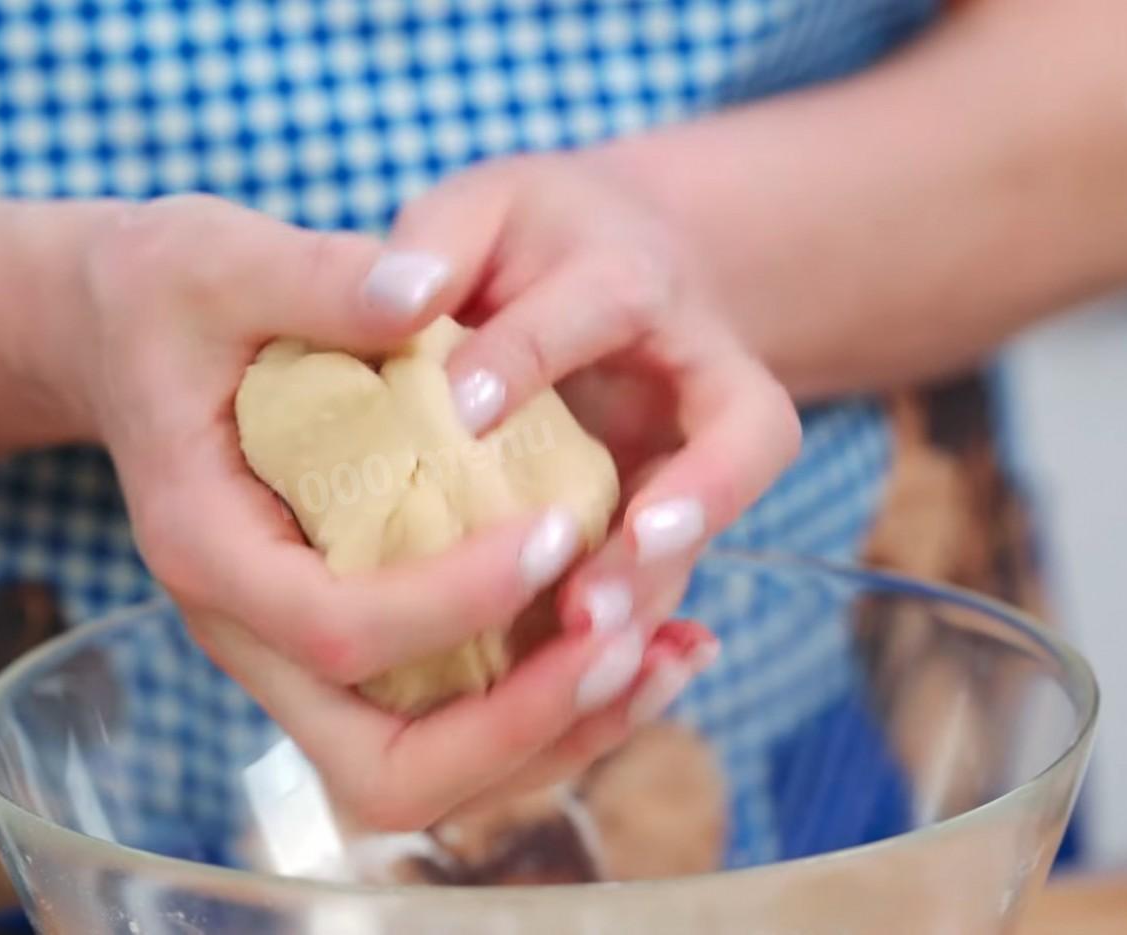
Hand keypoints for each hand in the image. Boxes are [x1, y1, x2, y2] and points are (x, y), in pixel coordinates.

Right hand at [46, 194, 672, 828]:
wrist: (126, 335)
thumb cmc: (170, 296)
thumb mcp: (224, 258)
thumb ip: (322, 278)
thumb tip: (427, 292)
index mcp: (208, 548)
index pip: (338, 630)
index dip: (458, 601)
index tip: (556, 531)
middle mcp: (243, 631)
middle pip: (383, 768)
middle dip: (517, 723)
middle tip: (619, 642)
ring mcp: (290, 652)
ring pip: (425, 774)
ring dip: (549, 734)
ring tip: (659, 656)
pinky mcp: (338, 641)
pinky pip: (443, 720)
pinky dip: (539, 705)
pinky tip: (629, 644)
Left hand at [383, 149, 800, 788]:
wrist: (615, 261)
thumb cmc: (528, 237)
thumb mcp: (483, 206)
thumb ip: (439, 242)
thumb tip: (393, 299)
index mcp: (636, 275)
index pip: (600, 309)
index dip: (530, 361)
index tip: (459, 413)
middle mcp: (699, 367)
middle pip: (734, 437)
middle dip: (681, 511)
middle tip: (593, 591)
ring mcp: (701, 447)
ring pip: (711, 524)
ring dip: (657, 589)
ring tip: (587, 650)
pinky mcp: (677, 503)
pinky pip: (668, 566)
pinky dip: (634, 622)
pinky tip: (576, 678)